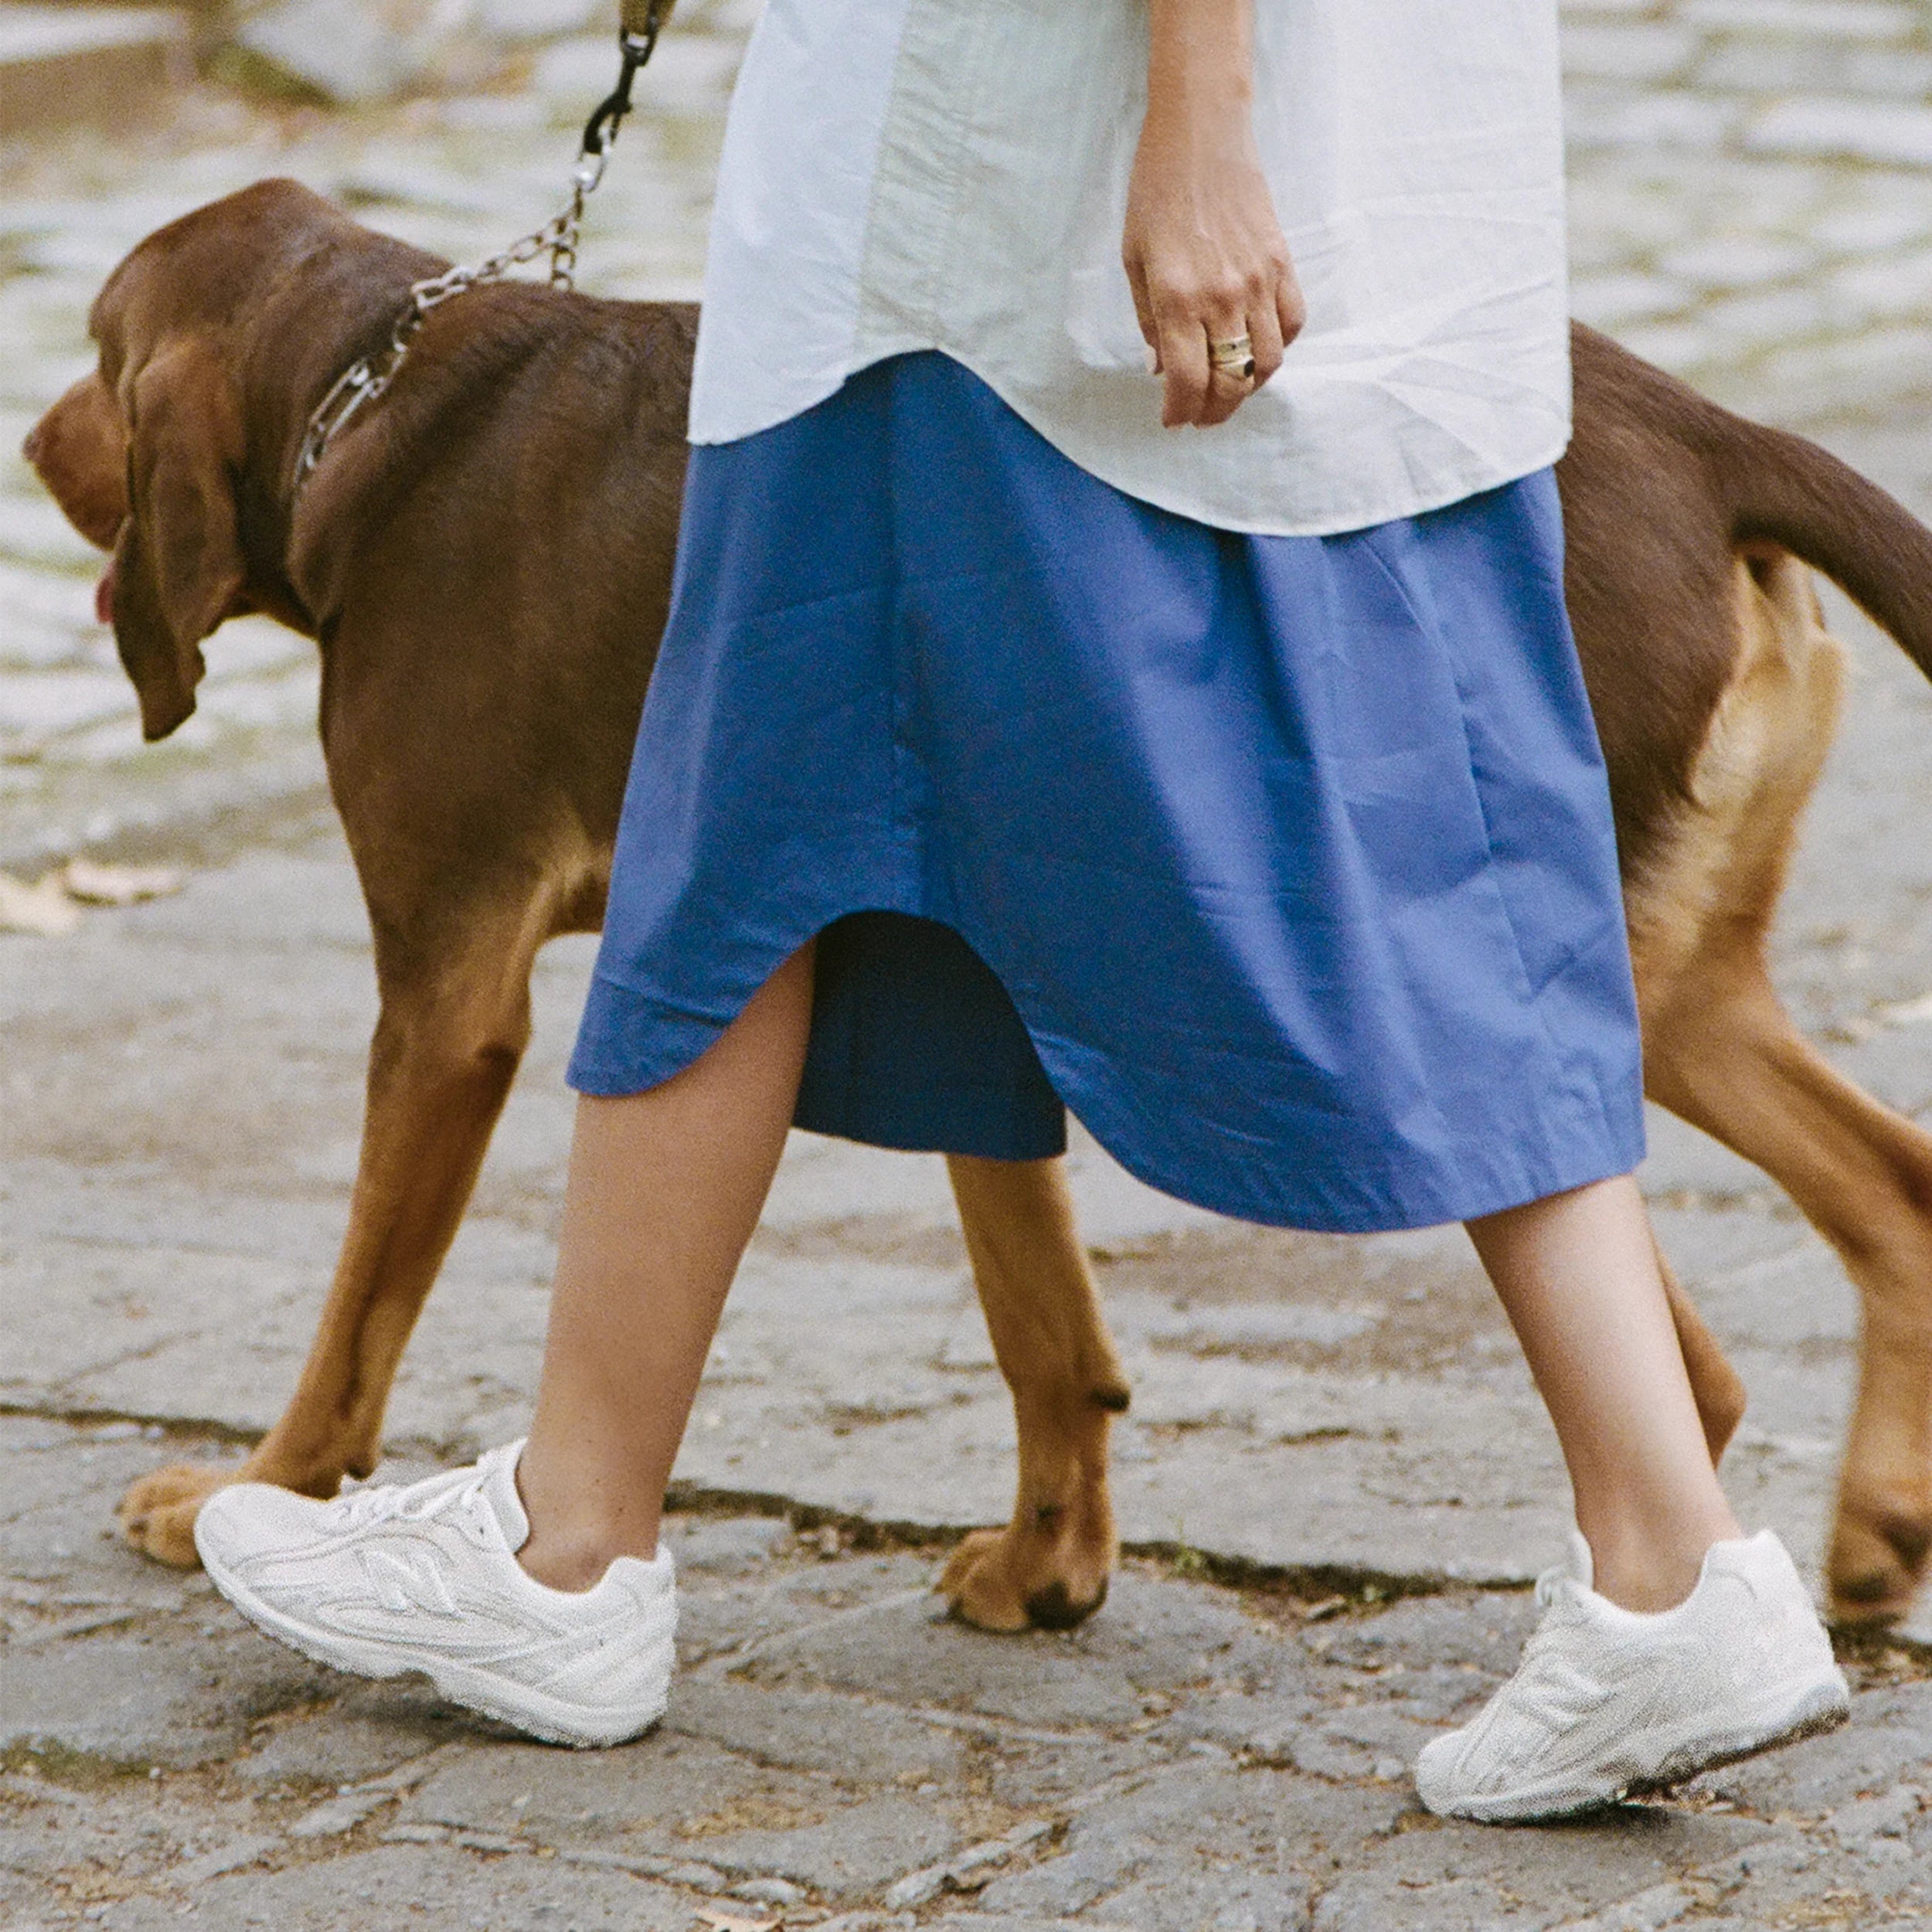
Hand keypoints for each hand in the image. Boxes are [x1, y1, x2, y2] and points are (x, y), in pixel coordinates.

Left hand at [1122, 13, 1304, 428]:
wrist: (1201, 136)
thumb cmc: (1156, 194)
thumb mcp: (1134, 261)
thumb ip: (1150, 322)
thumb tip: (1161, 370)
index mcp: (1177, 298)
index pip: (1187, 381)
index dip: (1181, 412)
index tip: (1174, 421)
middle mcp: (1223, 297)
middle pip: (1231, 382)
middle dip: (1215, 411)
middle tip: (1202, 417)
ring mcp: (1258, 282)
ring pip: (1268, 362)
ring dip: (1248, 388)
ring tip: (1229, 389)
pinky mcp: (1282, 264)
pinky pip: (1293, 323)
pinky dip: (1278, 348)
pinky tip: (1256, 350)